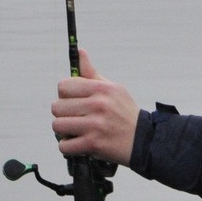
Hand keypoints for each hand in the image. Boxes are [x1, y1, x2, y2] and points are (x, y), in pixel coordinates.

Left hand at [52, 49, 139, 166]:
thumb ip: (92, 74)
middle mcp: (98, 105)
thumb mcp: (113, 89)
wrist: (144, 141)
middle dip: (63, 115)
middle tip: (75, 119)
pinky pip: (64, 146)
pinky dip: (68, 147)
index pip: (63, 86)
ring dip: (64, 131)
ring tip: (76, 131)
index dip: (65, 95)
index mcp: (101, 89)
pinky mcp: (93, 144)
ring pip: (57, 126)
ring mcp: (95, 125)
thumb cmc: (125, 114)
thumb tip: (80, 52)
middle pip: (57, 107)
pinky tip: (78, 144)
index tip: (74, 102)